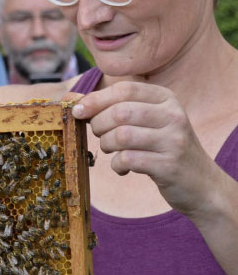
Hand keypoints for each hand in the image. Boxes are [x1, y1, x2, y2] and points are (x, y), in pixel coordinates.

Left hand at [69, 81, 216, 216]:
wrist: (201, 184)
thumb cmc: (162, 148)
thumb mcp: (147, 121)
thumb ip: (114, 108)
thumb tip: (71, 101)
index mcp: (166, 98)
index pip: (124, 90)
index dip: (95, 99)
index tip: (78, 111)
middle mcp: (173, 115)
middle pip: (120, 112)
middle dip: (99, 125)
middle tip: (99, 136)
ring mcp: (174, 140)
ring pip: (121, 135)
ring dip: (106, 145)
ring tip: (112, 151)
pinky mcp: (170, 165)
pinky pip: (128, 159)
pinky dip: (117, 164)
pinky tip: (123, 167)